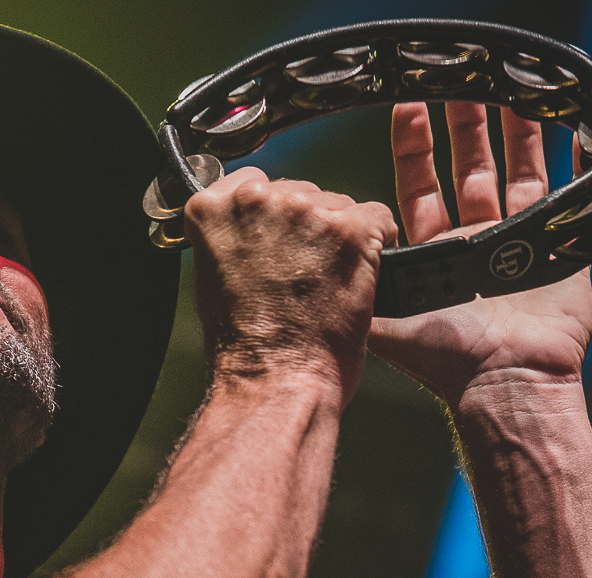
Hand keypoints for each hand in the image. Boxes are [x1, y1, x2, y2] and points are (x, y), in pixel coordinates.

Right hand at [185, 166, 397, 406]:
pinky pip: (378, 219)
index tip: (272, 241)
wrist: (277, 379)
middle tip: (300, 274)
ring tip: (326, 284)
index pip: (249, 183)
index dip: (268, 216)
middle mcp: (257, 200)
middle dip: (304, 227)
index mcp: (213, 208)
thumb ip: (230, 240)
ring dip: (338, 238)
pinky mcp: (351, 228)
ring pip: (338, 205)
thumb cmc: (245, 347)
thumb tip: (250, 232)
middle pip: (298, 191)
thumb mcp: (213, 281)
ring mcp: (306, 211)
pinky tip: (357, 277)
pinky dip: (375, 246)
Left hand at [371, 102, 591, 408]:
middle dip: (466, 126)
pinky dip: (576, 163)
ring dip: (518, 133)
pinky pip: (571, 196)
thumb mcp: (385, 318)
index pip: (421, 187)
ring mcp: (521, 244)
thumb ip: (354, 286)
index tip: (409, 104)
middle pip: (471, 170)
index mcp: (434, 255)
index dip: (415, 145)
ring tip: (514, 90)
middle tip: (463, 81)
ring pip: (520, 174)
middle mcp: (475, 245)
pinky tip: (578, 128)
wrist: (504, 383)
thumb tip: (312, 260)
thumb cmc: (444, 359)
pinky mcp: (561, 250)